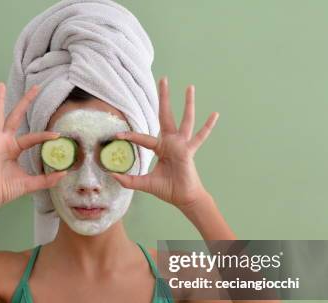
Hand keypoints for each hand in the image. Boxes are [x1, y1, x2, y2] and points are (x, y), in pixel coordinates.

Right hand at [0, 82, 66, 208]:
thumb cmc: (6, 190)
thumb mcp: (30, 183)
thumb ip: (46, 179)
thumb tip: (64, 174)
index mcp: (15, 148)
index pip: (33, 137)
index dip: (45, 136)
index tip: (58, 135)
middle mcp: (5, 141)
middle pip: (17, 116)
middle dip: (26, 101)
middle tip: (37, 86)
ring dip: (0, 101)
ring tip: (0, 85)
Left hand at [110, 77, 218, 210]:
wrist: (183, 198)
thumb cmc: (167, 189)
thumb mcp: (144, 183)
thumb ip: (129, 180)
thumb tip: (112, 176)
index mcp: (160, 148)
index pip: (143, 138)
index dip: (130, 136)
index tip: (116, 134)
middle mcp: (171, 142)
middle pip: (166, 115)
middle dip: (164, 98)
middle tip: (163, 79)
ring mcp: (182, 145)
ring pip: (185, 120)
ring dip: (188, 103)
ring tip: (189, 87)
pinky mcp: (189, 151)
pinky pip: (200, 137)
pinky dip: (208, 126)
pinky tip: (215, 114)